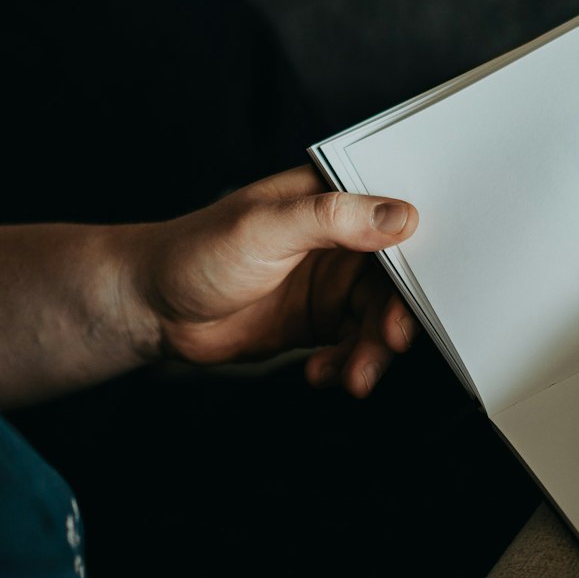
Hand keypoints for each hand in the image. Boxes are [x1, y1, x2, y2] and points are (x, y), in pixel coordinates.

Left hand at [120, 165, 421, 396]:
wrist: (151, 307)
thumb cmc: (197, 251)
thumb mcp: (267, 227)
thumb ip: (333, 219)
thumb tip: (402, 216)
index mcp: (331, 199)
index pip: (395, 218)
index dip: (419, 253)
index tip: (427, 289)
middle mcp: (339, 240)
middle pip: (394, 279)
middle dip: (395, 317)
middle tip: (388, 344)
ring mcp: (330, 283)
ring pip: (377, 319)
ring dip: (371, 351)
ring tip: (353, 377)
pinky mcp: (318, 321)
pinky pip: (353, 345)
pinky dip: (347, 365)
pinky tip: (322, 375)